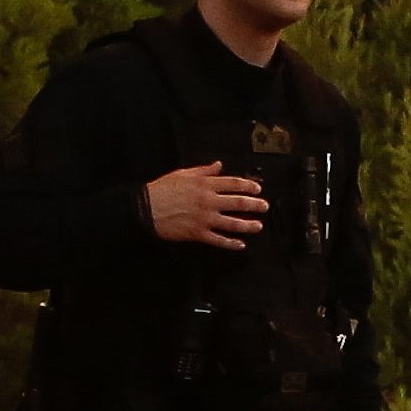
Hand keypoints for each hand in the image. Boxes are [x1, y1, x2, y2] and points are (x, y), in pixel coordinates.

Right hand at [146, 162, 266, 248]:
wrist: (146, 208)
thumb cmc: (162, 189)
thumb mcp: (183, 174)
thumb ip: (204, 170)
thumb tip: (219, 165)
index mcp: (205, 185)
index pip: (233, 184)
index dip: (248, 186)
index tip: (257, 189)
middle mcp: (208, 201)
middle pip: (237, 203)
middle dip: (254, 205)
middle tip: (264, 207)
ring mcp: (204, 218)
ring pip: (232, 223)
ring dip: (248, 225)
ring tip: (258, 226)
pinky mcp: (198, 233)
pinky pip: (218, 240)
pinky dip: (230, 243)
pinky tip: (240, 244)